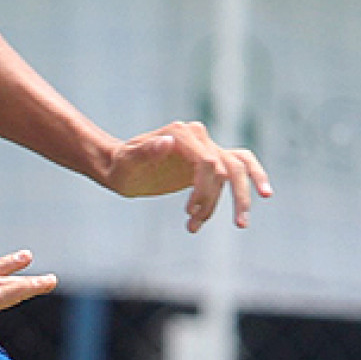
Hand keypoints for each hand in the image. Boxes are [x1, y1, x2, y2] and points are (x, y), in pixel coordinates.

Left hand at [100, 120, 272, 231]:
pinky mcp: (209, 164)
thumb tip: (168, 141)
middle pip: (233, 165)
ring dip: (237, 201)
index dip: (205, 188)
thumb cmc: (122, 165)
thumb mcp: (127, 162)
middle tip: (240, 225)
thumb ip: (146, 151)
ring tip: (236, 226)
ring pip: (237, 173)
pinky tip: (238, 216)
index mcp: (182, 134)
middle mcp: (199, 137)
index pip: (209, 161)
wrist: (120, 167)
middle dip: (238, 196)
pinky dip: (234, 196)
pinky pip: (231, 178)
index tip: (189, 211)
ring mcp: (207, 149)